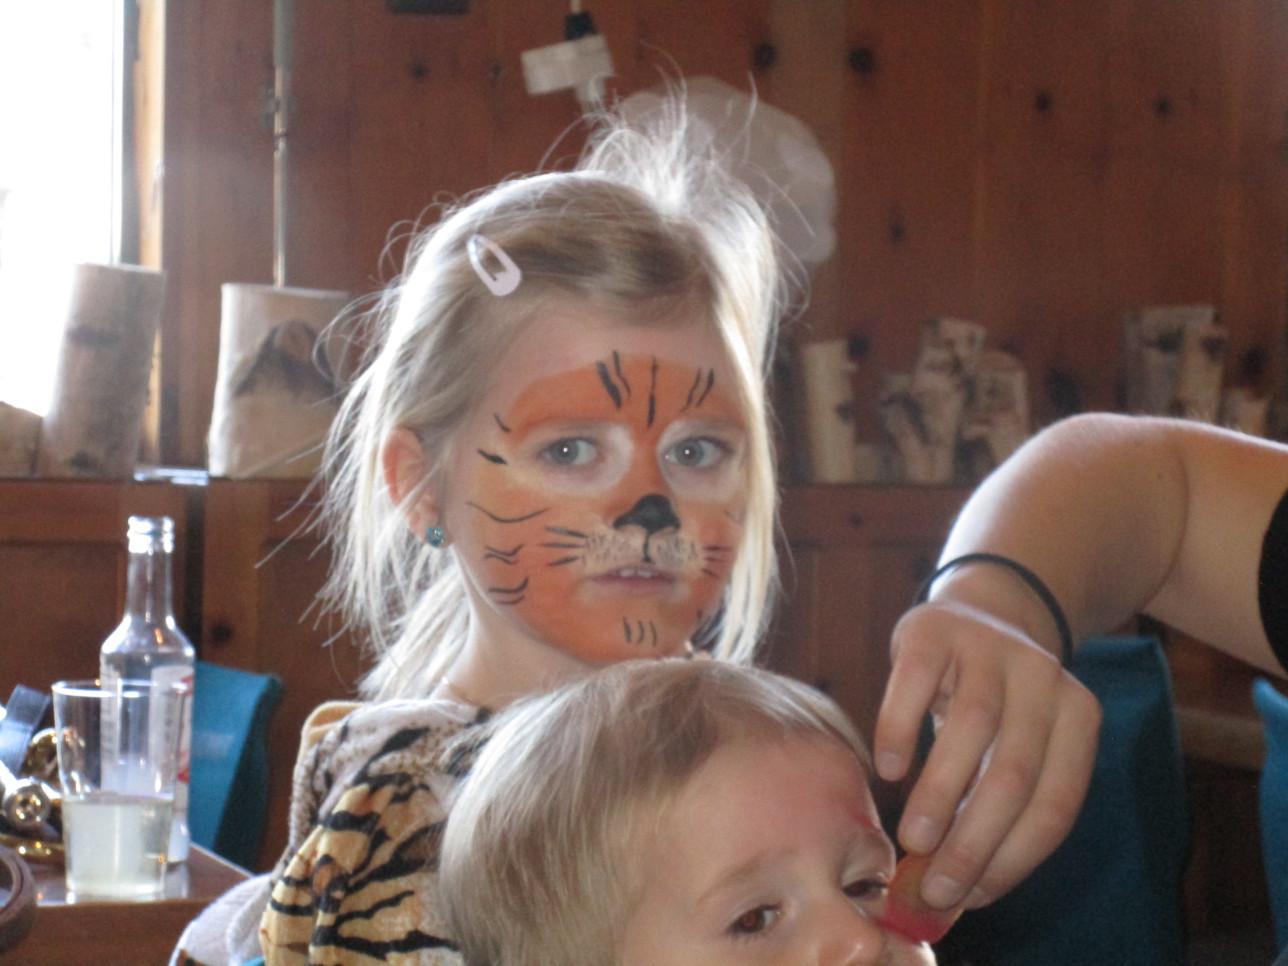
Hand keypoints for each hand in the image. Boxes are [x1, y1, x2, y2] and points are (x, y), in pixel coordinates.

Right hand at [873, 598, 1101, 910]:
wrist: (976, 612)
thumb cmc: (994, 705)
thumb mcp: (1016, 746)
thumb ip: (997, 808)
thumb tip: (954, 897)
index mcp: (1077, 716)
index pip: (1056, 803)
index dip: (1015, 857)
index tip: (973, 897)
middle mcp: (1043, 677)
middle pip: (1014, 773)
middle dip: (973, 839)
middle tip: (935, 885)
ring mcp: (989, 648)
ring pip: (970, 730)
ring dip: (939, 795)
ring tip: (912, 840)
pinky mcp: (934, 630)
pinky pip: (914, 685)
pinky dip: (900, 733)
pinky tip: (888, 771)